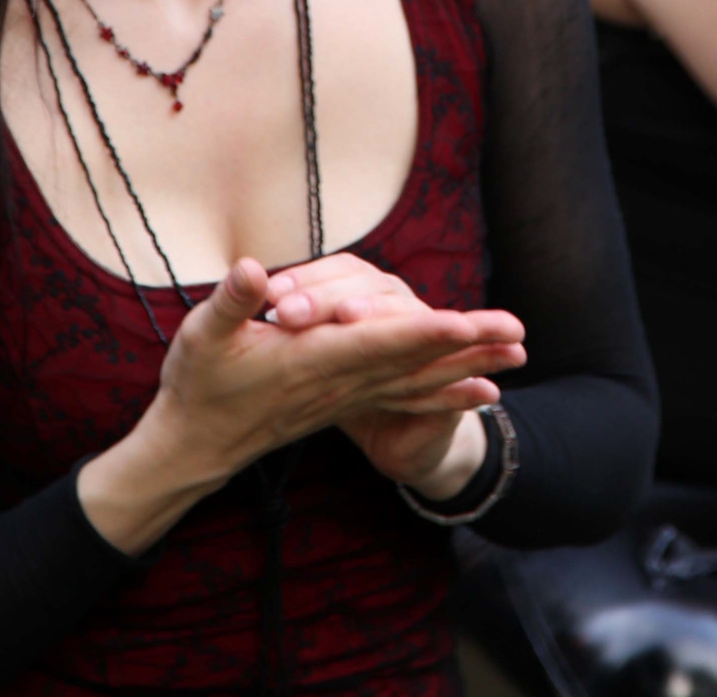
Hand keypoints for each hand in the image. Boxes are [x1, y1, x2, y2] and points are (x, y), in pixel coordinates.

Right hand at [86, 256, 521, 544]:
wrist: (198, 444)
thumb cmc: (198, 383)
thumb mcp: (202, 337)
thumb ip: (231, 304)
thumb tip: (254, 271)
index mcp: (309, 361)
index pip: (375, 342)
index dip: (419, 332)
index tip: (463, 323)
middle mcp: (339, 381)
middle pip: (413, 360)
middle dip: (466, 345)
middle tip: (518, 331)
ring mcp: (348, 396)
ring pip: (419, 380)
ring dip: (468, 367)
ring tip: (516, 356)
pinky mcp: (349, 403)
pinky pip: (409, 399)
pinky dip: (448, 395)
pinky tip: (483, 393)